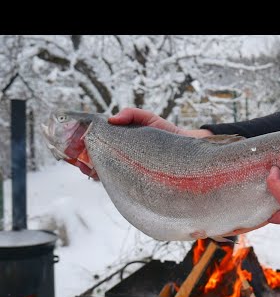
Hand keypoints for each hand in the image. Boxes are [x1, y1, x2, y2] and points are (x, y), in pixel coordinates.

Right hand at [77, 108, 213, 180]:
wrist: (188, 148)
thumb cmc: (168, 133)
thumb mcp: (149, 118)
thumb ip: (131, 114)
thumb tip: (111, 120)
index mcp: (123, 142)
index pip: (100, 144)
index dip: (85, 145)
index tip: (75, 145)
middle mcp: (124, 156)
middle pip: (97, 159)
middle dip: (83, 160)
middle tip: (77, 160)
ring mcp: (129, 168)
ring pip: (104, 171)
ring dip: (91, 170)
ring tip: (87, 169)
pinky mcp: (136, 179)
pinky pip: (117, 182)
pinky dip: (105, 179)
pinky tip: (98, 176)